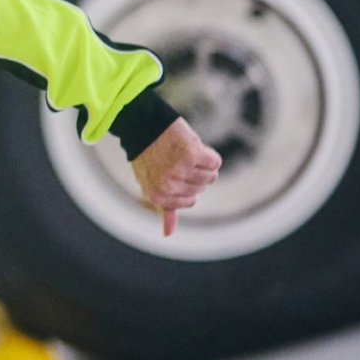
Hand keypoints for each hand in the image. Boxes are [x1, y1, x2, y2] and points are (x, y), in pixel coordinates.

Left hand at [129, 117, 221, 236]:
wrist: (143, 124)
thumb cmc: (148, 155)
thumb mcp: (151, 184)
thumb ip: (164, 208)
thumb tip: (167, 234)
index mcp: (157, 196)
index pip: (191, 201)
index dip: (188, 186)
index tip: (176, 173)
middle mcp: (168, 185)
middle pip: (202, 187)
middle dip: (195, 173)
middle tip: (176, 158)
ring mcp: (180, 170)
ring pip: (210, 176)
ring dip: (203, 164)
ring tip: (185, 152)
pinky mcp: (191, 153)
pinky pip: (215, 162)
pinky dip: (210, 154)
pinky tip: (195, 146)